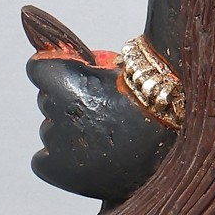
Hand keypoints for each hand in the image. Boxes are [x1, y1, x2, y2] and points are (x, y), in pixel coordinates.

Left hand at [28, 47, 175, 201]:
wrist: (177, 133)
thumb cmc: (154, 96)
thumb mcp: (117, 66)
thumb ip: (84, 66)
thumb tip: (51, 44)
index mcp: (64, 78)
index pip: (37, 69)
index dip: (57, 72)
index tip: (75, 78)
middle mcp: (55, 108)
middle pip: (47, 102)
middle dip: (69, 104)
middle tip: (103, 111)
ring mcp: (58, 141)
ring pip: (50, 132)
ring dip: (69, 132)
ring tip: (106, 138)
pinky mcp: (61, 170)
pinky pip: (44, 162)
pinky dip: (57, 161)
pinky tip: (85, 158)